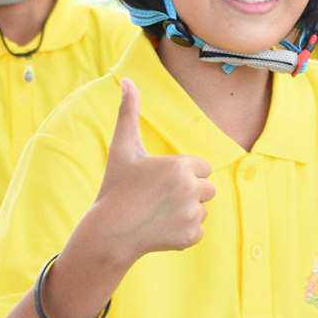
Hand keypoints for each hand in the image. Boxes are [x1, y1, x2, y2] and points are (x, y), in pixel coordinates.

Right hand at [89, 79, 215, 258]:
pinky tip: (160, 228)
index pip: (202, 168)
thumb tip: (126, 80)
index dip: (182, 173)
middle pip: (207, 188)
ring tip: (158, 213)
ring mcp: (191, 214)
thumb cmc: (116, 186)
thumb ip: (128, 112)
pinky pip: (198, 229)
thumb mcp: (123, 148)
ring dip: (186, 211)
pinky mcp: (191, 237)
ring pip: (202, 209)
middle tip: (160, 198)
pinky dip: (183, 231)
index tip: (160, 180)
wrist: (110, 231)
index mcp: (181, 166)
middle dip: (188, 191)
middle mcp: (191, 189)